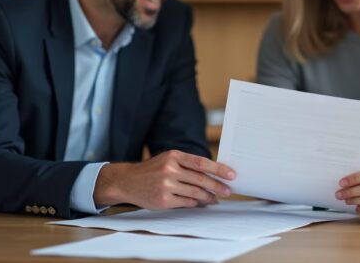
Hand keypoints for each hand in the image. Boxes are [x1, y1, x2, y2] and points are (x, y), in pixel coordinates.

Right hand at [93, 150, 235, 209]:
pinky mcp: (163, 200)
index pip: (201, 162)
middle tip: (228, 190)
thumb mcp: (168, 160)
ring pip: (195, 193)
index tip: (231, 174)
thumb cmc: (152, 170)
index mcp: (173, 156)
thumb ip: (187, 165)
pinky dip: (195, 203)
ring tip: (215, 198)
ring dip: (208, 197)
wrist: (127, 181)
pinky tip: (200, 202)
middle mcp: (169, 170)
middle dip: (217, 186)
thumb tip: (212, 174)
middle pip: (200, 179)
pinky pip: (186, 203)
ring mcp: (166, 186)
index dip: (218, 169)